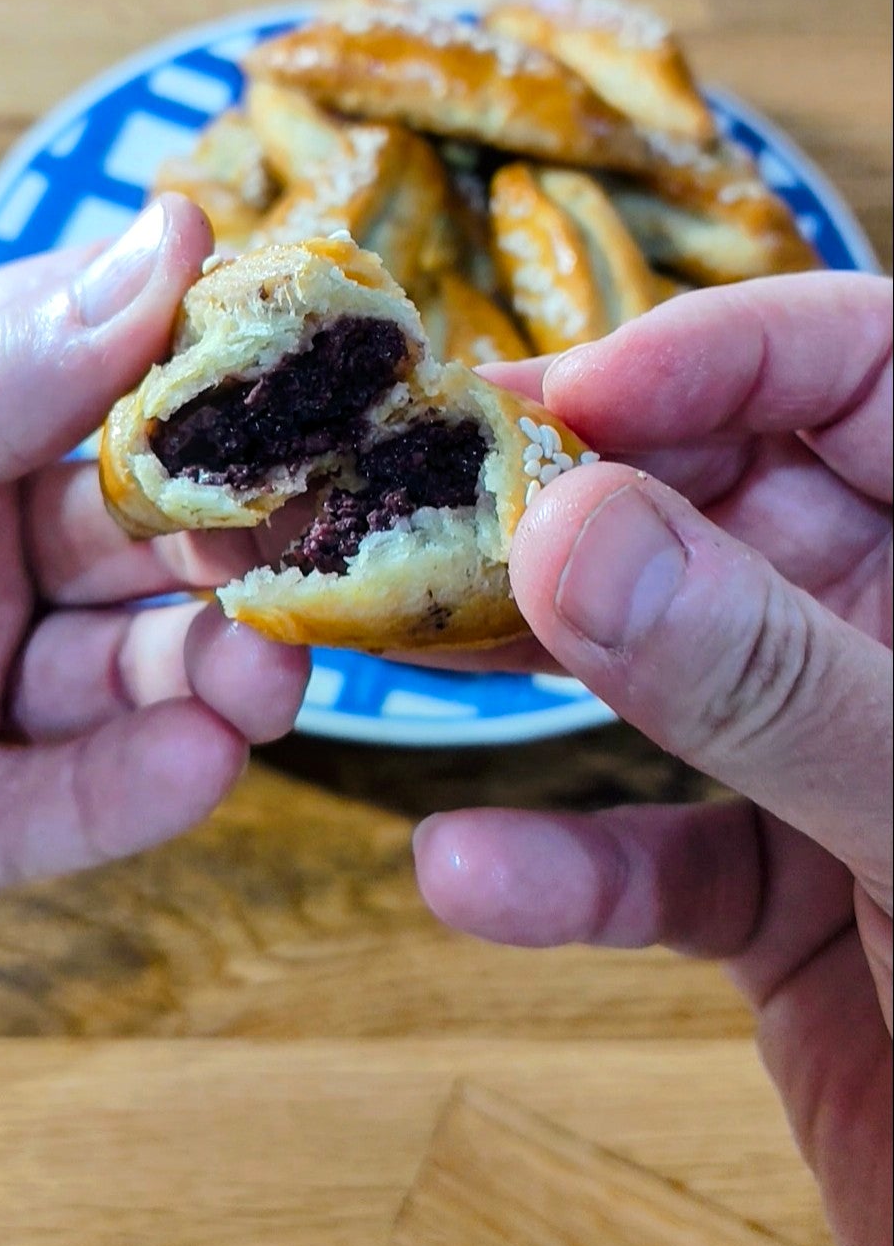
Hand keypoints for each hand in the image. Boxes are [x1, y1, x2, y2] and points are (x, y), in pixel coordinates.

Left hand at [0, 197, 309, 958]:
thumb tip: (166, 240)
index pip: (98, 385)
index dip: (216, 379)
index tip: (335, 373)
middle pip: (137, 538)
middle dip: (241, 539)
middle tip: (337, 542)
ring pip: (123, 678)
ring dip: (215, 672)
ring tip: (272, 669)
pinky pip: (47, 810)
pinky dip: (131, 792)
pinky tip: (199, 760)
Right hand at [413, 273, 891, 1245]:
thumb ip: (768, 676)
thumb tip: (569, 532)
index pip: (870, 371)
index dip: (721, 352)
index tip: (565, 391)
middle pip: (730, 501)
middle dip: (577, 497)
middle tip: (421, 497)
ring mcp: (845, 758)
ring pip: (669, 664)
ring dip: (535, 660)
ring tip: (399, 639)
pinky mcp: (789, 892)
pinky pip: (663, 853)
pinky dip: (567, 868)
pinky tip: (468, 871)